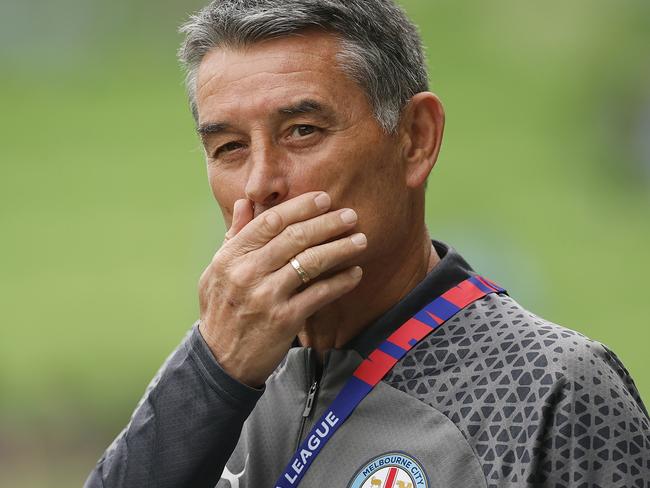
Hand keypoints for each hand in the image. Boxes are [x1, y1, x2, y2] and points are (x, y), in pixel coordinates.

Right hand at [197, 192, 365, 386]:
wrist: (219, 360)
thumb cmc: (221, 310)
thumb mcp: (217, 270)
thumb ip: (234, 236)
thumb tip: (244, 202)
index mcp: (231, 256)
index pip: (270, 221)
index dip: (300, 207)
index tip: (323, 199)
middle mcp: (247, 273)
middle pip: (295, 237)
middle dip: (327, 223)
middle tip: (350, 215)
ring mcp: (266, 296)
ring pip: (311, 262)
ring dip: (340, 249)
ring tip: (360, 240)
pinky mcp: (284, 319)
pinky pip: (319, 294)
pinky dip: (341, 282)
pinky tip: (355, 273)